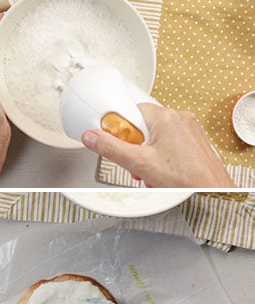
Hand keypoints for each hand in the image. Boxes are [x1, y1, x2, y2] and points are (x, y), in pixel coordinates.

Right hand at [81, 103, 234, 186]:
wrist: (212, 192)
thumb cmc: (186, 179)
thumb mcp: (139, 163)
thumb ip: (110, 148)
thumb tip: (92, 136)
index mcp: (166, 117)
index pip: (131, 110)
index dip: (120, 128)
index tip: (115, 140)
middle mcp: (179, 118)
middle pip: (142, 125)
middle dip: (134, 145)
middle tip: (136, 161)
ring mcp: (189, 129)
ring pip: (155, 135)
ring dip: (146, 153)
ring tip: (150, 171)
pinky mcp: (193, 141)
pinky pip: (169, 142)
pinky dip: (160, 156)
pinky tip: (161, 172)